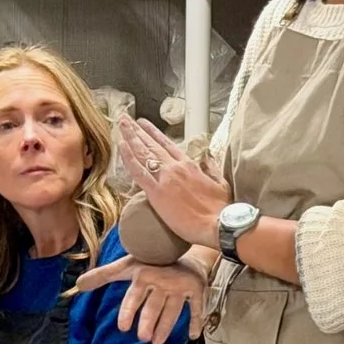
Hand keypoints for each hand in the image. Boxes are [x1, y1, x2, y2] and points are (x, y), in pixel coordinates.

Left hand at [72, 255, 205, 343]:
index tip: (122, 327)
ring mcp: (180, 286)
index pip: (134, 296)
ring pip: (173, 310)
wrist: (183, 248)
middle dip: (148, 322)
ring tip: (157, 341)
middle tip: (143, 338)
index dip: (128, 311)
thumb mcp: (126, 265)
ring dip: (166, 327)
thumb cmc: (151, 261)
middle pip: (153, 306)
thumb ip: (103, 276)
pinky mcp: (195, 289)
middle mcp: (162, 281)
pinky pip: (196, 307)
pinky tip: (193, 336)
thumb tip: (78, 285)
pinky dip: (196, 321)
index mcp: (143, 275)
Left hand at [118, 115, 230, 246]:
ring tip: (121, 124)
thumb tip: (209, 160)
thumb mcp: (221, 184)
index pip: (167, 144)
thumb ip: (212, 169)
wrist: (219, 225)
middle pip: (152, 145)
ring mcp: (165, 178)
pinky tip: (121, 146)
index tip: (143, 124)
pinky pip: (138, 172)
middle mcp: (175, 167)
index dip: (153, 133)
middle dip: (137, 131)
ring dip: (130, 137)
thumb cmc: (221, 209)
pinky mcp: (157, 193)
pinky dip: (129, 158)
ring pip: (143, 153)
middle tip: (125, 119)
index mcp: (189, 165)